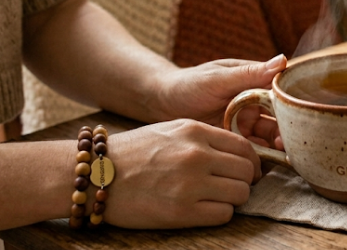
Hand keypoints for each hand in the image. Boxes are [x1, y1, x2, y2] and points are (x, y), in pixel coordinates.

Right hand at [103, 119, 259, 227]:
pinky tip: (205, 209)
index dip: (251, 162)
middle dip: (245, 181)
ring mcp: (191, 184)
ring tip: (216, 198)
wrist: (95, 175)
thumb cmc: (133, 153)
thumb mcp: (172, 131)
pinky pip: (224, 214)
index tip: (248, 171)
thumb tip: (239, 153)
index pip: (244, 147)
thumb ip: (206, 138)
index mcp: (195, 132)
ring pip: (241, 194)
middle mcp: (197, 155)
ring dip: (233, 199)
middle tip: (233, 187)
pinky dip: (220, 213)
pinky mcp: (182, 212)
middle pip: (247, 171)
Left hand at [157, 55, 286, 149]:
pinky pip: (254, 148)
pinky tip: (264, 162)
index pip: (281, 91)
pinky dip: (261, 155)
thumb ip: (249, 73)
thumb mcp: (218, 77)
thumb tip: (282, 60)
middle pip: (280, 116)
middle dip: (288, 128)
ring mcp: (245, 121)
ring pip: (270, 133)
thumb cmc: (189, 83)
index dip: (294, 102)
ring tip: (282, 152)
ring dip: (278, 143)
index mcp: (254, 81)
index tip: (302, 114)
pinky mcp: (235, 139)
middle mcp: (254, 102)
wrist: (161, 104)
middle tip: (289, 140)